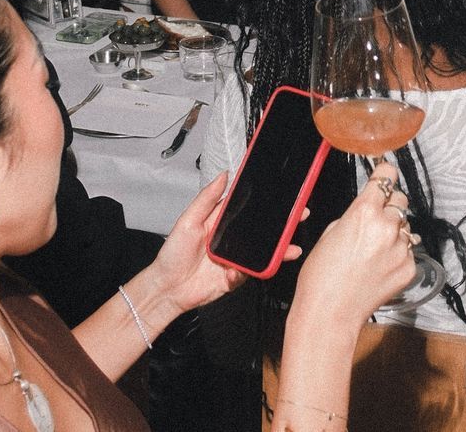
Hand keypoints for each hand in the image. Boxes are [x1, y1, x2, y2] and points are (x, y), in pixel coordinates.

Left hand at [147, 173, 302, 315]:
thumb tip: (223, 175)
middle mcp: (231, 238)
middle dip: (282, 223)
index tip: (283, 194)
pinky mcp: (236, 277)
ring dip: (279, 248)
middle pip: (262, 228)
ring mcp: (236, 257)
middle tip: (298, 215)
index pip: (248, 207)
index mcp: (221, 220)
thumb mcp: (188, 220)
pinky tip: (245, 269)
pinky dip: (254, 270)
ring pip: (263, 251)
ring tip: (290, 246)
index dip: (266, 201)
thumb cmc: (172, 254)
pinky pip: (252, 272)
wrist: (167, 289)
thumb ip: (207, 198)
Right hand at [290, 165, 416, 337]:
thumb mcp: (329, 232)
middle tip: (376, 218)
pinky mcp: (408, 268)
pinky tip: (380, 264)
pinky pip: (408, 250)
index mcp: (364, 212)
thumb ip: (354, 214)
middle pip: (400, 199)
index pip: (387, 176)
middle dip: (389, 205)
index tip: (384, 175)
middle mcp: (386, 227)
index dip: (384, 174)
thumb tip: (367, 208)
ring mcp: (400, 249)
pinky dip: (397, 253)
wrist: (329, 314)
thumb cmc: (322, 277)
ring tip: (374, 248)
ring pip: (405, 226)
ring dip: (394, 230)